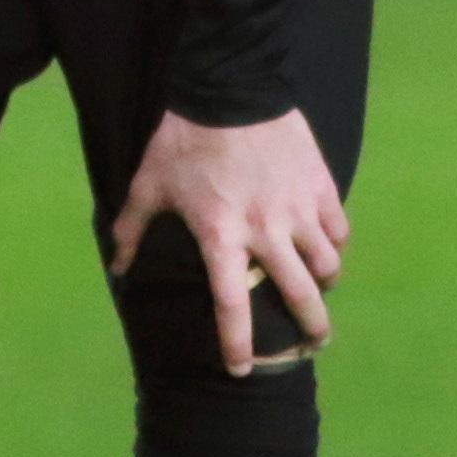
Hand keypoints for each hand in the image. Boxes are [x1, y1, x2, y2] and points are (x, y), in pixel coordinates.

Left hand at [108, 109, 345, 378]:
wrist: (230, 85)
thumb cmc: (184, 139)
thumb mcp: (149, 184)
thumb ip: (132, 229)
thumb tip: (118, 267)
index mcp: (220, 236)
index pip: (231, 304)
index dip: (237, 342)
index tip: (241, 371)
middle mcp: (265, 230)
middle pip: (299, 295)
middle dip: (311, 328)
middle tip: (313, 343)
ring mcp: (298, 208)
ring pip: (327, 265)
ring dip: (324, 283)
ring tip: (320, 288)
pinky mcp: (320, 185)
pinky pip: (338, 229)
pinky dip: (334, 244)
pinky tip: (327, 245)